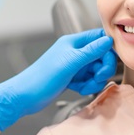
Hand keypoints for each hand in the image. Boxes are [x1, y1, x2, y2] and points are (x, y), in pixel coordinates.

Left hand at [0, 28, 115, 130]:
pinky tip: (78, 89)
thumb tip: (109, 40)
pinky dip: (87, 85)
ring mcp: (74, 66)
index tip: (107, 63)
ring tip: (84, 87)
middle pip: (101, 56)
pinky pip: (89, 80)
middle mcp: (75, 52)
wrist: (25, 96)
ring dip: (95, 80)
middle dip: (103, 69)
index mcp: (74, 42)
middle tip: (98, 78)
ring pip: (96, 70)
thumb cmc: (43, 77)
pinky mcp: (72, 78)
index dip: (107, 50)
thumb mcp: (70, 63)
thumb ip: (91, 51)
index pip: (99, 38)